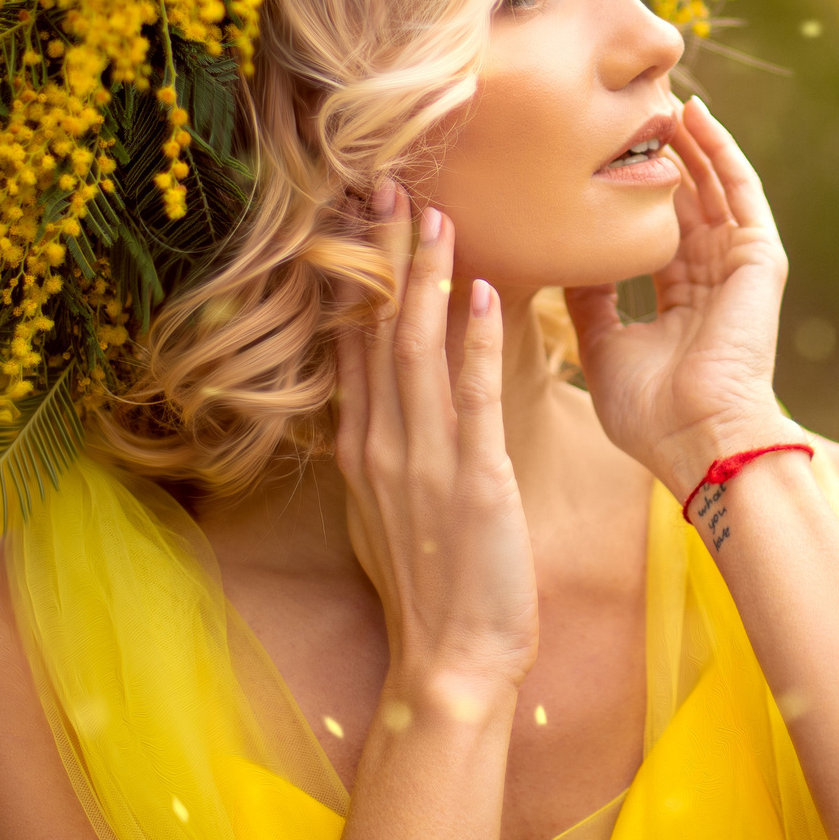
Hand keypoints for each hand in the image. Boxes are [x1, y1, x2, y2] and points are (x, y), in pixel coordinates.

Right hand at [332, 184, 538, 714]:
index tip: (354, 210)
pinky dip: (477, 340)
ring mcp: (422, 460)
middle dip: (381, 252)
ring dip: (427, 277)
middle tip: (384, 181)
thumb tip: (386, 388)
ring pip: (417, 349)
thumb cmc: (434, 581)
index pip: (350, 339)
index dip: (353, 272)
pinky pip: (473, 396)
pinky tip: (488, 291)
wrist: (450, 659)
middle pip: (374, 328)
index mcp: (362, 444)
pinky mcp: (473, 480)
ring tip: (436, 213)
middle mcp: (381, 443)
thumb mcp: (391, 501)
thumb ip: (388, 440)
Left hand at [568, 96, 801, 502]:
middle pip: (686, 201)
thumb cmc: (652, 412)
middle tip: (628, 109)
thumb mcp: (603, 347)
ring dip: (690, 141)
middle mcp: (712, 278)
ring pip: (713, 186)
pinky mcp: (759, 257)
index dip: (629, 196)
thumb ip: (588, 300)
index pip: (657, 233)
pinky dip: (721, 151)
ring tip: (661, 96)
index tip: (595, 158)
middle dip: (660, 157)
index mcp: (681, 302)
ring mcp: (739, 266)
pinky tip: (698, 115)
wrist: (699, 438)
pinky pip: (740, 191)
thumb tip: (562, 257)